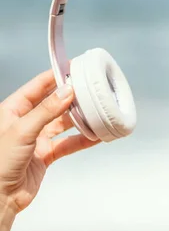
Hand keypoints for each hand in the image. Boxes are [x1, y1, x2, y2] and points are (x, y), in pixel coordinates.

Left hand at [0, 69, 98, 214]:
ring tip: (97, 111)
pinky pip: (69, 143)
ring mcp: (37, 139)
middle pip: (54, 103)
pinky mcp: (46, 155)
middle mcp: (26, 122)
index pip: (37, 86)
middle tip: (91, 88)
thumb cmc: (0, 162)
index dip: (55, 76)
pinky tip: (97, 135)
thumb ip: (46, 110)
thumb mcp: (22, 131)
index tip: (74, 68)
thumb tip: (67, 91)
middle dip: (72, 97)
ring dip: (80, 118)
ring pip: (64, 123)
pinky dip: (83, 139)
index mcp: (13, 110)